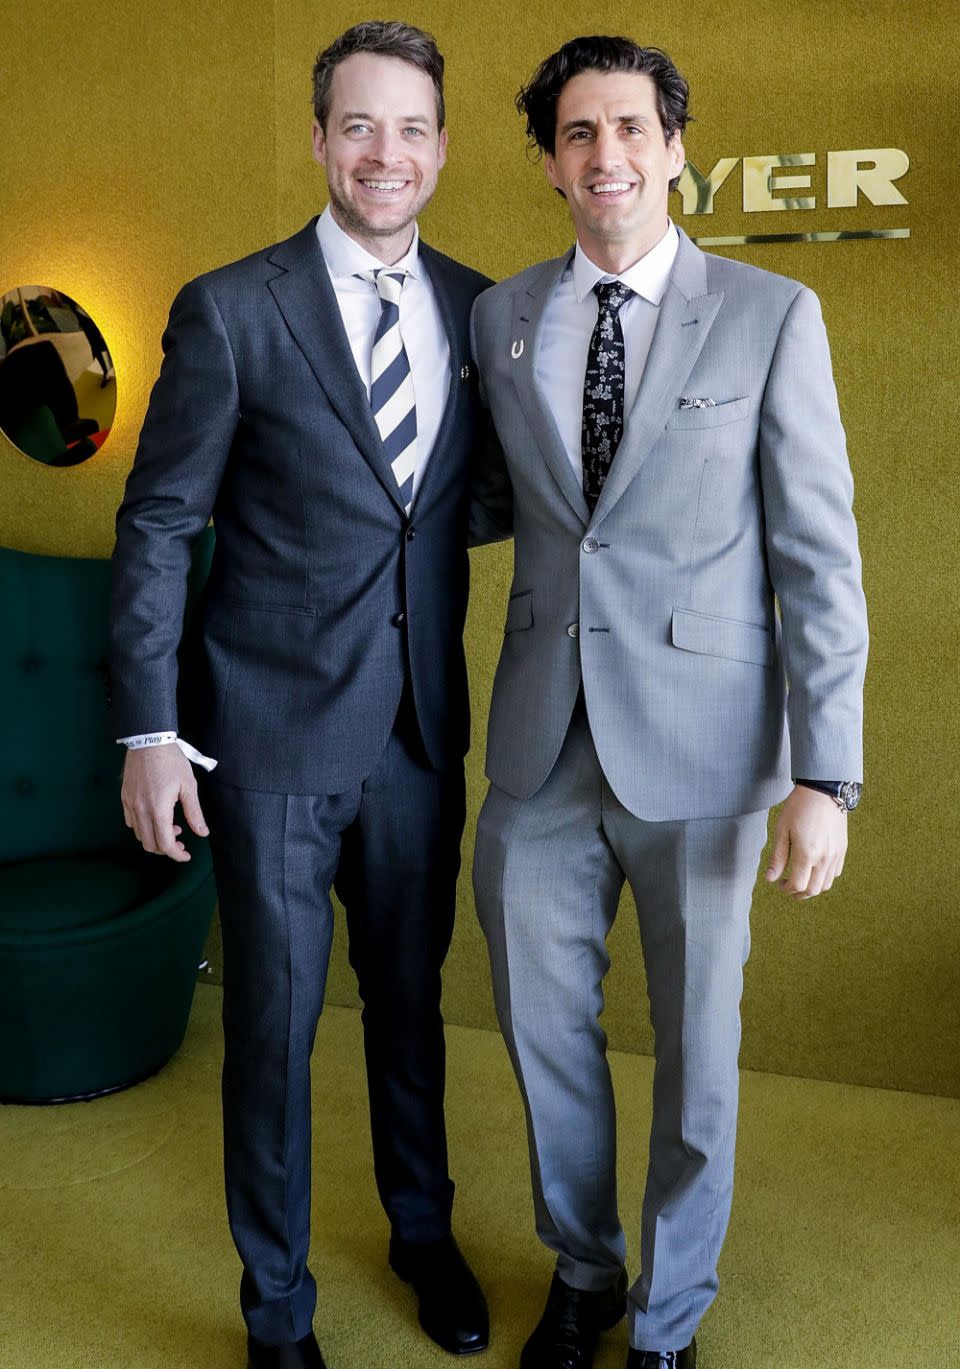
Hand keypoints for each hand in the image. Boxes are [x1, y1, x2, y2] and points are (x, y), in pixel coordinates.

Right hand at [121, 744, 208, 861]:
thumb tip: (202, 833)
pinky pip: (130, 821)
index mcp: (158, 809)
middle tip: (180, 842)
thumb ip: (194, 813)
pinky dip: (142, 827)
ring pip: (139, 834)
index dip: (176, 854)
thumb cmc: (171, 761)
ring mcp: (130, 804)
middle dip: (166, 848)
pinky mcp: (125, 797)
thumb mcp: (188, 786)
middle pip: (150, 844)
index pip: (165, 843)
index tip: (186, 855)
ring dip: (154, 837)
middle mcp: (141, 810)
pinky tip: (154, 817)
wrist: (148, 741)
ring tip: (170, 826)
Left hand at [764, 785, 846, 898]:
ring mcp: (836, 855)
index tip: (778, 883)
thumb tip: (771, 879)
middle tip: (788, 887)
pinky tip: (814, 869)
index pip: (798, 885)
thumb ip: (778, 857)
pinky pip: (835, 873)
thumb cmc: (799, 807)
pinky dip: (824, 878)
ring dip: (812, 887)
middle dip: (798, 894)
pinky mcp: (842, 849)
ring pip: (826, 884)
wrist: (824, 791)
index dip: (786, 889)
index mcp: (807, 854)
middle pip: (813, 890)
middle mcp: (824, 858)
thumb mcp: (782, 830)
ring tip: (800, 879)